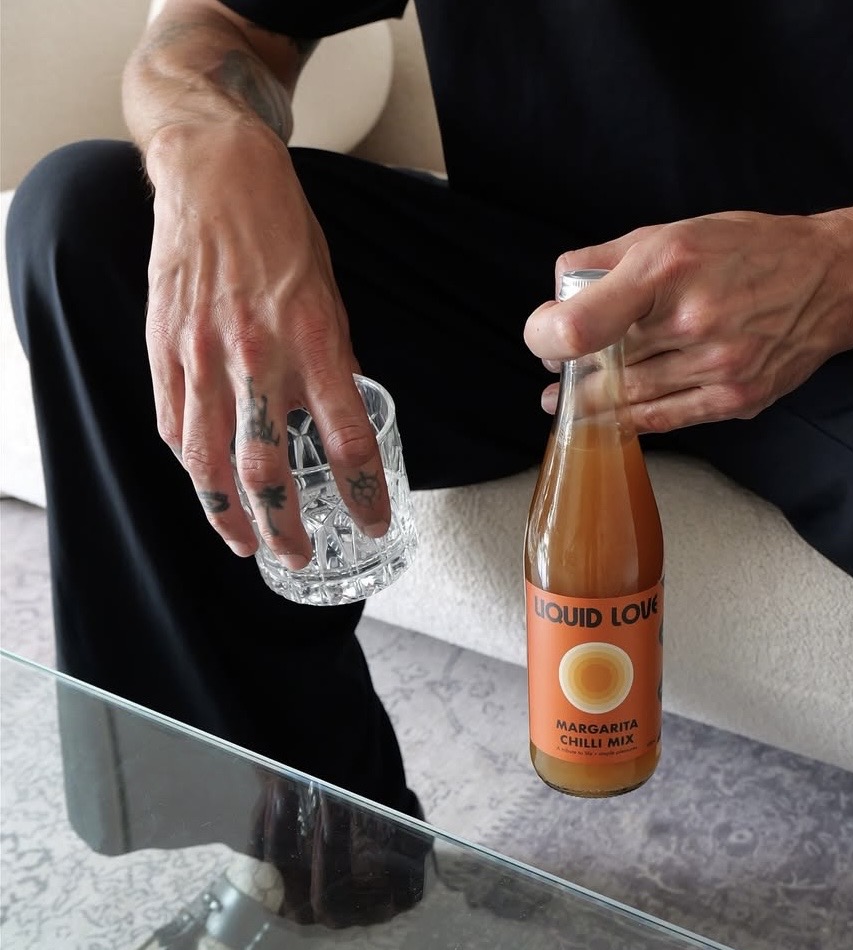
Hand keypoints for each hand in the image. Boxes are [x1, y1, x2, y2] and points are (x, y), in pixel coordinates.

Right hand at [145, 123, 388, 564]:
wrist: (215, 174)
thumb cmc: (283, 232)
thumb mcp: (332, 296)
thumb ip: (337, 362)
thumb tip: (346, 413)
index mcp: (314, 343)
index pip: (347, 440)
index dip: (364, 494)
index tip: (373, 523)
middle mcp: (257, 356)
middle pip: (266, 469)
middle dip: (284, 527)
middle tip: (297, 556)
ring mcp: (202, 355)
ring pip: (209, 460)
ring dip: (227, 513)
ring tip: (244, 543)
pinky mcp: (164, 348)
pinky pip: (173, 424)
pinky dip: (191, 465)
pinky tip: (207, 486)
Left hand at [523, 211, 852, 432]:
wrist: (832, 280)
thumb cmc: (748, 249)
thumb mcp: (674, 230)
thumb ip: (609, 259)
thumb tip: (558, 291)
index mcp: (668, 266)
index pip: (582, 322)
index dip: (547, 337)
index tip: (544, 338)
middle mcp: (693, 320)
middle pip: (604, 364)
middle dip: (571, 368)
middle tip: (557, 366)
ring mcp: (718, 367)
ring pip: (629, 398)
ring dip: (590, 401)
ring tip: (567, 398)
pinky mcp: (735, 400)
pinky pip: (664, 420)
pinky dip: (628, 420)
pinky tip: (606, 416)